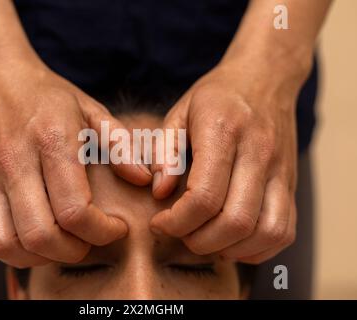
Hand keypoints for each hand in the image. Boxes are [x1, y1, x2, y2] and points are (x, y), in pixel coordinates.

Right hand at [0, 49, 151, 267]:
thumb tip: (144, 179)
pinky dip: (16, 252)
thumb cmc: (47, 95)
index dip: (102, 231)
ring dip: (44, 256)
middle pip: (42, 234)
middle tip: (92, 239)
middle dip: (75, 251)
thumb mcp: (91, 108)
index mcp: (52, 141)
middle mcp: (17, 163)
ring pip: (10, 244)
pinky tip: (38, 241)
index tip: (117, 228)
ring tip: (66, 243)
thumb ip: (119, 144)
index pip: (75, 209)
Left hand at [150, 57, 309, 263]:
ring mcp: (281, 170)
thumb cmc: (217, 97)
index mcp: (225, 131)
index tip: (159, 224)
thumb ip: (165, 152)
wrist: (265, 77)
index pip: (205, 196)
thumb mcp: (180, 112)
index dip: (177, 222)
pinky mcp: (291, 183)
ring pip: (267, 231)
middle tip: (179, 234)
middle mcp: (259, 153)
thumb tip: (159, 193)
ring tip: (205, 239)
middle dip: (200, 241)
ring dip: (231, 249)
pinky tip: (232, 241)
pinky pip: (284, 230)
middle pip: (237, 221)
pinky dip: (257, 248)